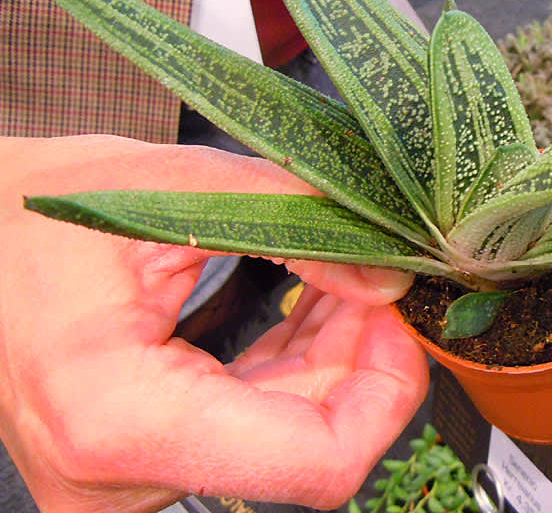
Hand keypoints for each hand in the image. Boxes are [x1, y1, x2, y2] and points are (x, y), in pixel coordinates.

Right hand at [0, 135, 428, 512]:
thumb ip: (296, 225)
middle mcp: (120, 479)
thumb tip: (390, 277)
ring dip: (335, 352)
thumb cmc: (33, 209)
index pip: (318, 464)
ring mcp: (129, 479)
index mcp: (120, 421)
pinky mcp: (142, 459)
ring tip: (340, 270)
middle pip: (312, 444)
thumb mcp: (175, 189)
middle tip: (377, 271)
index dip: (387, 389)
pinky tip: (311, 300)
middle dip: (364, 355)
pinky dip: (297, 362)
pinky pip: (257, 423)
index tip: (398, 313)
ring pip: (291, 434)